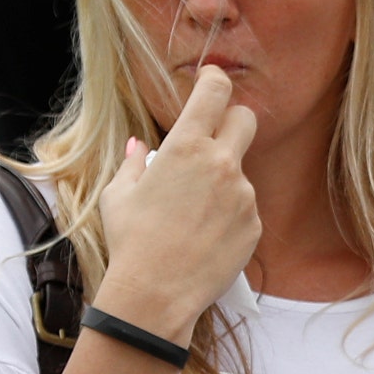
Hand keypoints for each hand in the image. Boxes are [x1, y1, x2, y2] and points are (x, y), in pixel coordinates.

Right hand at [96, 66, 260, 341]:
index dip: (215, 79)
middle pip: (245, 119)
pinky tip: (204, 238)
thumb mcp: (119, 196)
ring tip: (191, 217)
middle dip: (231, 121)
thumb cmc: (131, 242)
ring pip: (239, 172)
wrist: (156, 294)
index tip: (211, 81)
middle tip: (211, 139)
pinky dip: (228, 215)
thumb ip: (133, 163)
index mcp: (186, 147)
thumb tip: (139, 147)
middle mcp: (221, 164)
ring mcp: (243, 195)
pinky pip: (244, 208)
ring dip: (222, 181)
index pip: (214, 91)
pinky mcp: (254, 224)